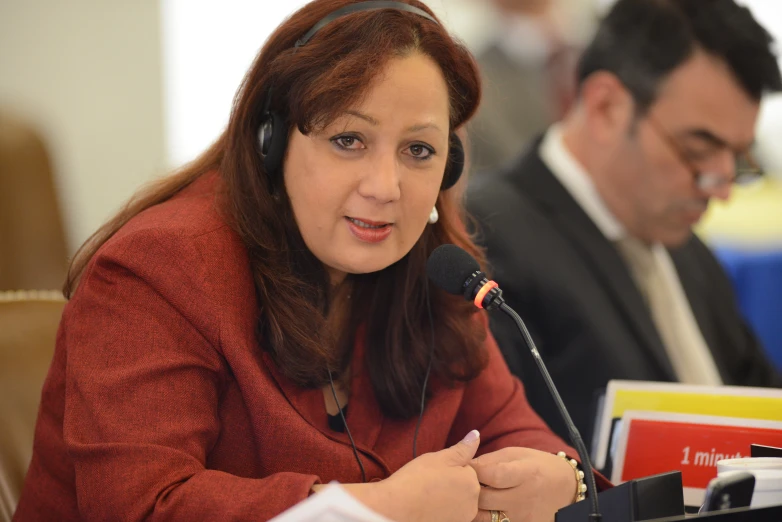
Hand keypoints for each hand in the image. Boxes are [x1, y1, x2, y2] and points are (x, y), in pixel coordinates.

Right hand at [335, 430, 481, 521]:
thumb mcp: (439, 457)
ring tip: (428, 496)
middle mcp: (473, 504)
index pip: (467, 469)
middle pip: (465, 487)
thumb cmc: (415, 481)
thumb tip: (476, 435)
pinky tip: (428, 508)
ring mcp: (462, 519)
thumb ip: (462, 448)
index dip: (449, 467)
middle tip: (430, 483)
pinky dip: (441, 511)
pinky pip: (450, 515)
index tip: (434, 471)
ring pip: (458, 502)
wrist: (395, 509)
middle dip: (451, 484)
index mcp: (471, 482)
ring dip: (447, 498)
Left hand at [469, 447, 575, 521]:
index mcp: (526, 473)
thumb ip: (490, 459)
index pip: (492, 475)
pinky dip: (485, 518)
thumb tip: (465, 465)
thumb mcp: (518, 454)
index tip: (466, 467)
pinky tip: (485, 508)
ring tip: (472, 497)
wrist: (566, 490)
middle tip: (464, 483)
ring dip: (474, 507)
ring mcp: (524, 517)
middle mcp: (525, 498)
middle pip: (485, 498)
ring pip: (485, 518)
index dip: (473, 470)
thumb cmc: (538, 466)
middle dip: (469, 490)